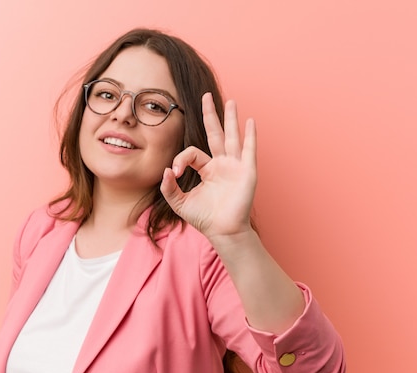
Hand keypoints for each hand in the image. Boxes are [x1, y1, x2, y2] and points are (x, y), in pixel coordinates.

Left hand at [160, 92, 256, 238]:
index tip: (174, 174)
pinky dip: (250, 136)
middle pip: (215, 133)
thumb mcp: (180, 202)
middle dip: (210, 115)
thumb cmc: (205, 219)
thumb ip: (169, 188)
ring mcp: (236, 166)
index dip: (180, 160)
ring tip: (231, 101)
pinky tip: (250, 122)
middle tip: (205, 96)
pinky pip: (249, 150)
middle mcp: (222, 164)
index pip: (192, 153)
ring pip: (232, 137)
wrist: (223, 232)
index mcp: (208, 169)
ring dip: (231, 119)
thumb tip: (165, 170)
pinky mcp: (247, 172)